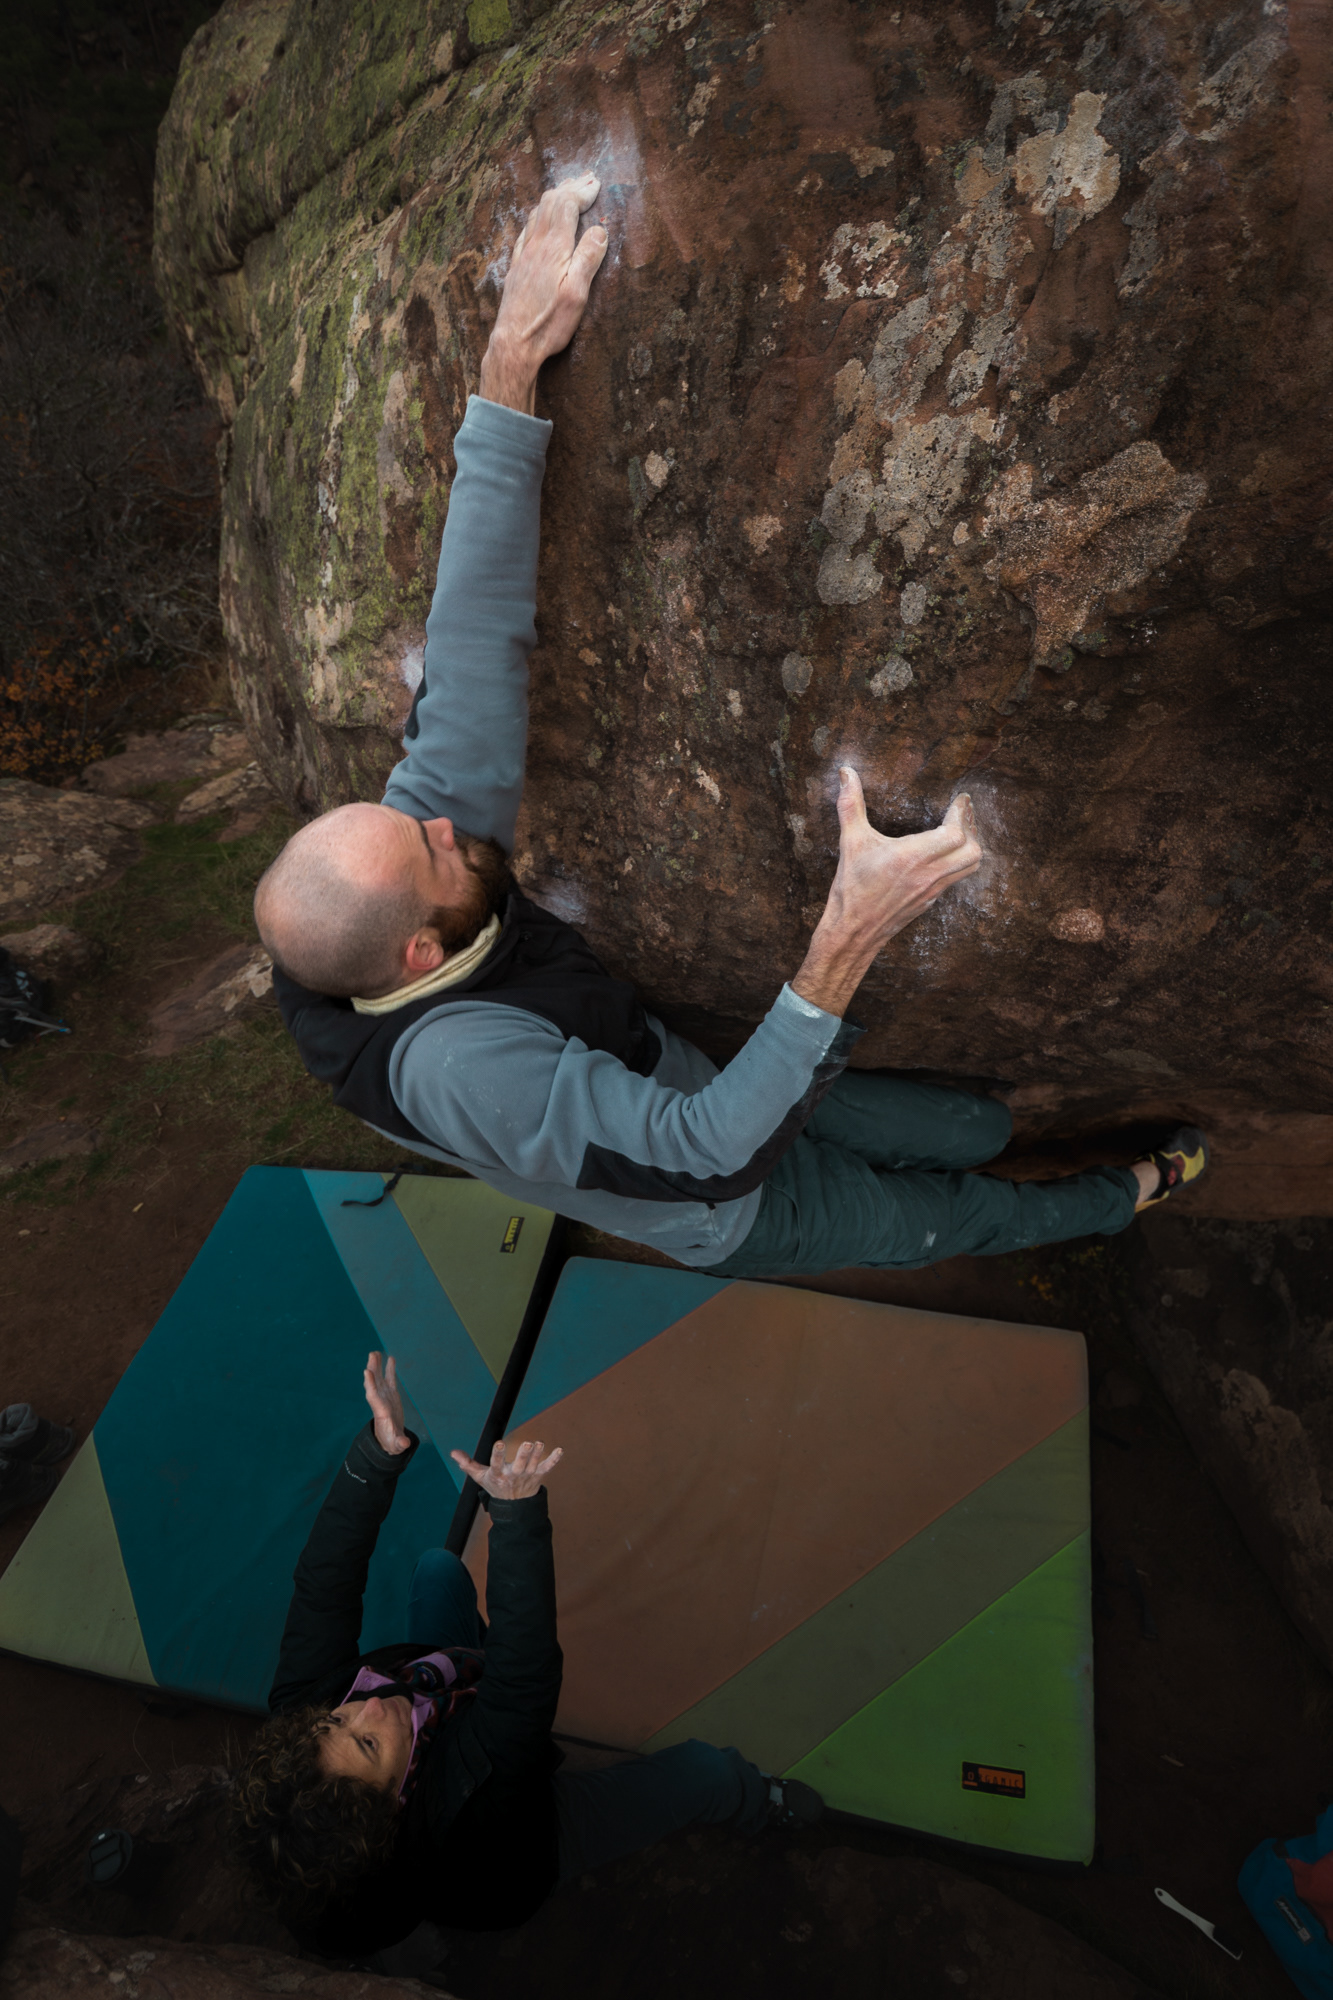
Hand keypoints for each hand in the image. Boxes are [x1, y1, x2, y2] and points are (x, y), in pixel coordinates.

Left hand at [364, 1351, 409, 1455]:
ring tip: (375, 1352)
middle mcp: (380, 1402)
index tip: (367, 1372)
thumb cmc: (393, 1442)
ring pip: (380, 1379)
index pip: (373, 1396)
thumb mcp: (396, 1444)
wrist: (391, 1440)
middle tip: (371, 1355)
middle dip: (372, 1370)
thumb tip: (404, 1444)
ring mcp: (385, 1397)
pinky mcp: (392, 1395)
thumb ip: (400, 1443)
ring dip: (377, 1366)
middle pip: (374, 1383)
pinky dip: (390, 1369)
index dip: (370, 1384)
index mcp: (381, 1412)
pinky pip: (390, 1380)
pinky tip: (391, 1358)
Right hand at [450, 1436, 562, 1500]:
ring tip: (539, 1443)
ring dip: (537, 1454)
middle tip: (527, 1443)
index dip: (498, 1454)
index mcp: (499, 1474)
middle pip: (519, 1464)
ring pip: (533, 1464)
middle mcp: (514, 1475)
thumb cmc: (495, 1485)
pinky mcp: (538, 1475)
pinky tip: (560, 1451)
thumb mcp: (480, 1477)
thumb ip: (467, 1464)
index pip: (497, 1463)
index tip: (500, 1444)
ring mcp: (527, 1476)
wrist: (513, 1506)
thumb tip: (453, 1452)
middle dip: (524, 1454)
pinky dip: (554, 1460)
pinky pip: (547, 1468)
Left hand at [478, 173, 608, 413]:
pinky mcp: (517, 268)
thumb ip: (588, 258)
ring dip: (554, 198)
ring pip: (536, 213)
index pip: (567, 205)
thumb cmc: (548, 324)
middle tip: (586, 180)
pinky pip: (526, 230)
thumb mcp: (577, 294)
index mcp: (554, 248)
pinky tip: (540, 220)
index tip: (597, 185)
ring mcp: (523, 255)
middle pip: (550, 202)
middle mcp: (536, 246)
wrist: (514, 343)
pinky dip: (538, 215)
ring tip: (567, 191)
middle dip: (570, 187)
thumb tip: (599, 230)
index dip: (582, 191)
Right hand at [792, 770, 982, 1016]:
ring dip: (970, 846)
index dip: (963, 814)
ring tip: (960, 829)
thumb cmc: (851, 888)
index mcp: (912, 858)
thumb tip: (846, 772)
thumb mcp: (850, 842)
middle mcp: (928, 875)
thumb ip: (851, 804)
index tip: (960, 799)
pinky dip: (960, 861)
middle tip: (963, 812)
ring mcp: (932, 890)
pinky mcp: (930, 900)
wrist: (853, 932)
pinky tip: (945, 851)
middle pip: (973, 851)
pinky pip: (957, 877)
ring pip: (970, 867)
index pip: (956, 834)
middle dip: (972, 828)